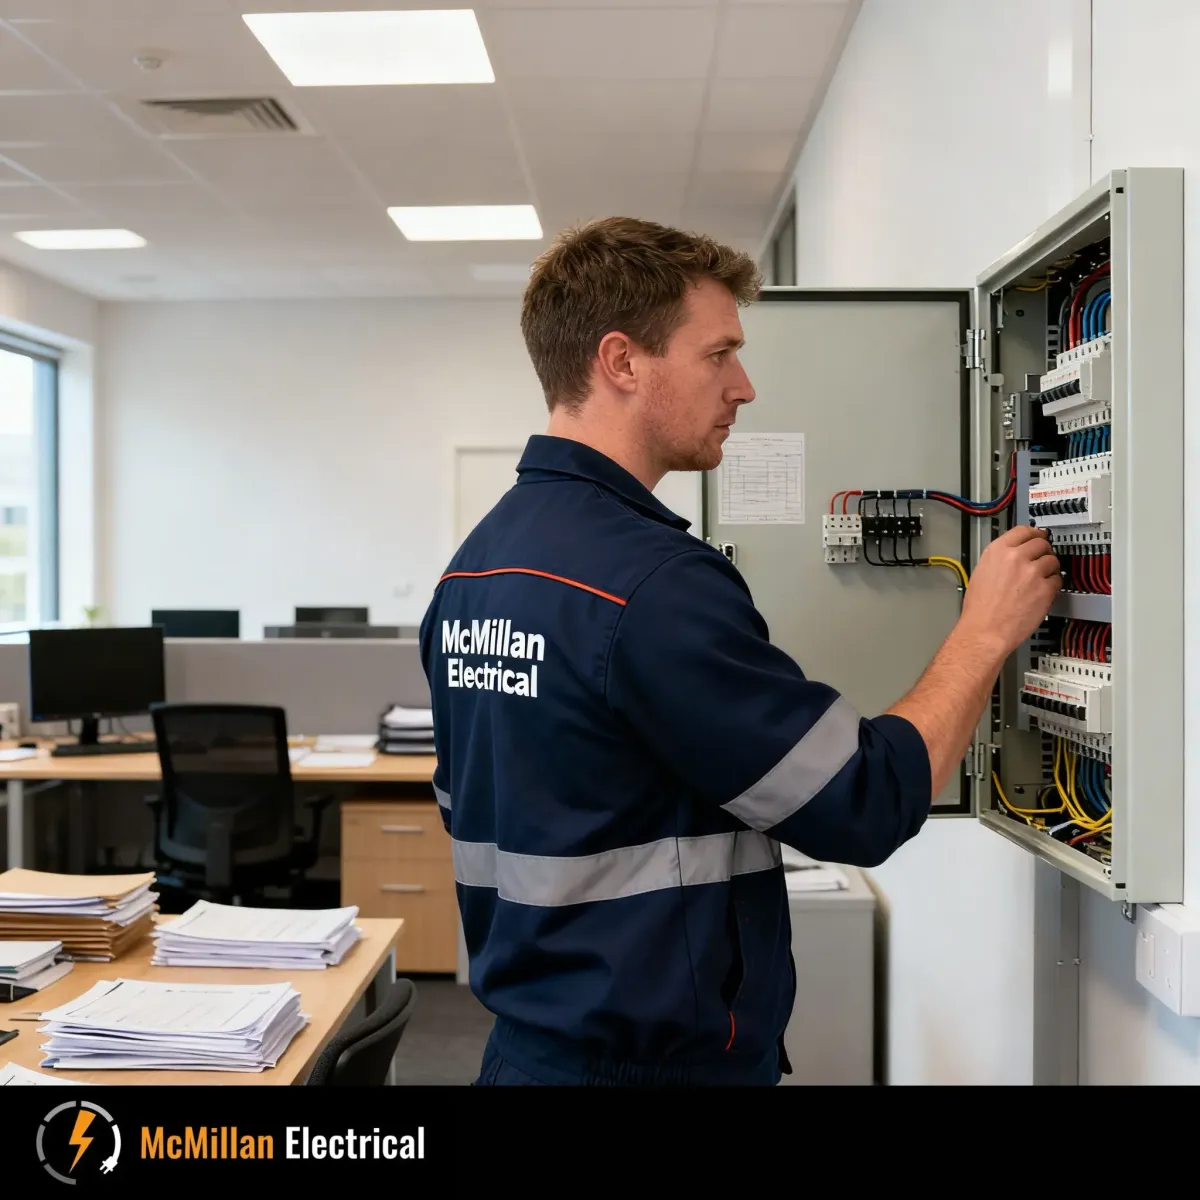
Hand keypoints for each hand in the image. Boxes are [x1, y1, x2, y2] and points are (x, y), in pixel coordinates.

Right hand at [958, 526, 1060, 656]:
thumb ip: (1000, 559)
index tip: (1038, 535)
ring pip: (1053, 560)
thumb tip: (1013, 555)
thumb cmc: (980, 609)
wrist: (985, 631)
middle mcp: (1016, 557)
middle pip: (1042, 542)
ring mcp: (1032, 572)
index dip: (1034, 533)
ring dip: (1050, 568)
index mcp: (997, 551)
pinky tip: (1042, 592)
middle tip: (1042, 559)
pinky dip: (1053, 585)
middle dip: (1043, 551)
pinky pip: (1058, 580)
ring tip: (1041, 579)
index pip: (1023, 530)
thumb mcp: (981, 573)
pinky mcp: (1045, 589)